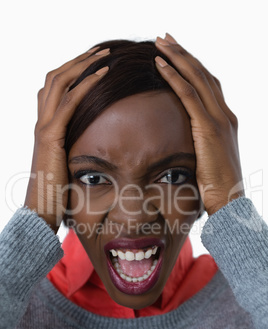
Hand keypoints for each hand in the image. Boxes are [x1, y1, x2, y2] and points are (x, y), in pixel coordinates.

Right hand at [24, 48, 108, 232]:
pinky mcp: (50, 137)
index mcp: (46, 127)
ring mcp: (43, 128)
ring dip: (83, 64)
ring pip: (59, 82)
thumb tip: (94, 145)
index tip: (94, 62)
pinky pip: (69, 102)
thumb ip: (74, 149)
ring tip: (104, 54)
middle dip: (78, 60)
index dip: (73, 71)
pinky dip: (86, 84)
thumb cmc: (56, 192)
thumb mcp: (67, 163)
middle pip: (55, 77)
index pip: (55, 88)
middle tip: (101, 50)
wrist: (40, 210)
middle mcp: (41, 122)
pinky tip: (103, 74)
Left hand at [155, 33, 243, 214]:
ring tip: (161, 42)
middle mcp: (225, 114)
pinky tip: (160, 65)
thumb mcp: (209, 158)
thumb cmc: (216, 186)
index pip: (209, 85)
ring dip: (178, 57)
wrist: (229, 201)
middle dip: (184, 53)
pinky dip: (174, 78)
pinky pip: (189, 96)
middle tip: (166, 38)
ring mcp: (219, 120)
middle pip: (204, 74)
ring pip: (197, 78)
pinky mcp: (208, 129)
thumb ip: (200, 143)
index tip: (177, 53)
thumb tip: (184, 142)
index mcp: (225, 120)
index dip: (193, 66)